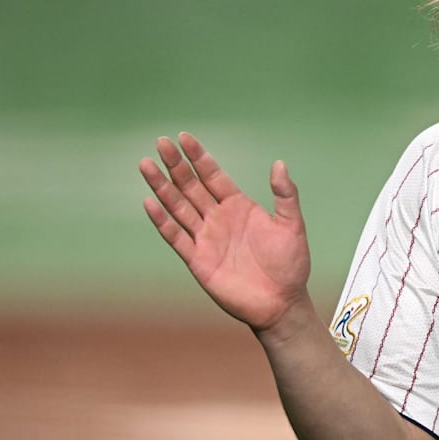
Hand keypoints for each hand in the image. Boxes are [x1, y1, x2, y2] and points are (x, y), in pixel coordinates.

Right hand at [140, 132, 311, 331]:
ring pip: (179, 207)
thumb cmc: (290, 264)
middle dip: (176, 165)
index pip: (213, 175)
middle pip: (191, 186)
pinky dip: (162, 221)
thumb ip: (285, 195)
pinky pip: (176, 237)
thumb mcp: (292, 225)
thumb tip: (279, 163)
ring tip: (146, 165)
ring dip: (162, 187)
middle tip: (160, 143)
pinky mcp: (198, 260)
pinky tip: (150, 202)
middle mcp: (219, 218)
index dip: (199, 157)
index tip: (183, 137)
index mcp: (239, 206)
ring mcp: (206, 238)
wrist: (281, 301)